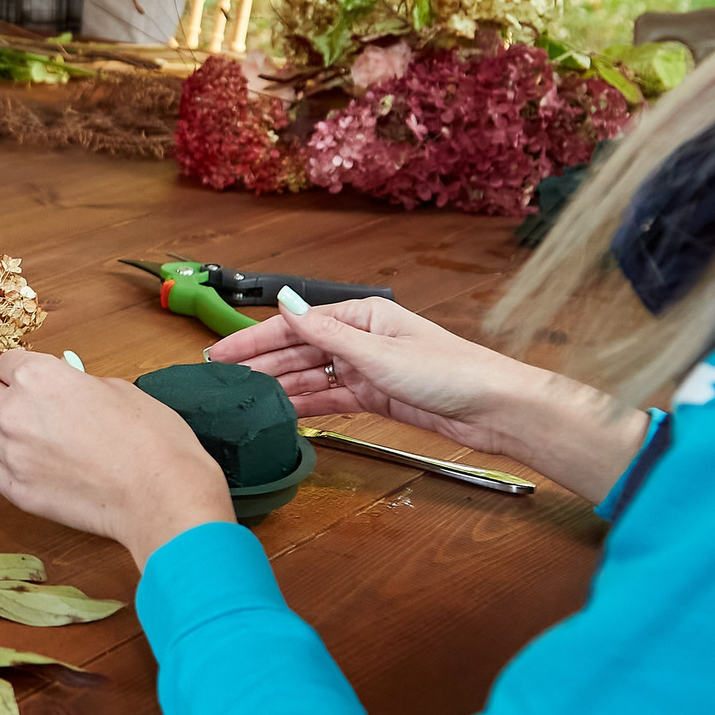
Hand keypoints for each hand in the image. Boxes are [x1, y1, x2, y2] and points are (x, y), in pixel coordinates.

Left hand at [0, 348, 233, 567]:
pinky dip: (4, 463)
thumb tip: (68, 390)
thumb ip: (78, 384)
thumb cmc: (150, 436)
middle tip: (19, 400)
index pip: (6, 361)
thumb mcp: (118, 388)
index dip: (22, 368)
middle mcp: (15, 411)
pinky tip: (30, 465)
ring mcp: (12, 454)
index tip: (32, 378)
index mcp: (40, 377)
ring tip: (26, 435)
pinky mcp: (17, 491)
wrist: (159, 494)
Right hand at [206, 299, 646, 498]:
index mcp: (363, 316)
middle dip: (260, 363)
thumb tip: (285, 302)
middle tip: (220, 378)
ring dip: (278, 386)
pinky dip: (306, 405)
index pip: (297, 324)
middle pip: (300, 350)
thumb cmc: (449, 371)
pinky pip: (331, 399)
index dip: (257, 338)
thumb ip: (326, 332)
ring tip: (241, 398)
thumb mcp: (378, 351)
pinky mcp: (377, 399)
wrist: (494, 410)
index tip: (223, 351)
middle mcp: (363, 339)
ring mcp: (369, 371)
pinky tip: (281, 412)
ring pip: (312, 377)